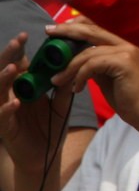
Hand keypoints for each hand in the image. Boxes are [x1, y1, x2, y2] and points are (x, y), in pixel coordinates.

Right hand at [0, 33, 75, 175]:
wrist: (44, 156)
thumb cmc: (50, 126)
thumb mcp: (62, 103)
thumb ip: (66, 85)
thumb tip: (78, 62)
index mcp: (23, 86)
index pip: (18, 63)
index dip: (20, 49)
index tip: (27, 34)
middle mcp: (10, 94)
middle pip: (4, 71)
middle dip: (9, 55)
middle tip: (18, 41)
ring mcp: (4, 110)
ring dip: (4, 78)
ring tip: (14, 68)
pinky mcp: (3, 128)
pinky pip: (1, 116)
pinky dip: (7, 108)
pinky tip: (15, 102)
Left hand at [51, 18, 138, 128]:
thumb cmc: (125, 96)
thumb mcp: (106, 75)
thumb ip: (94, 63)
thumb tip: (73, 57)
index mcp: (125, 43)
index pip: (98, 26)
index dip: (78, 24)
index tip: (59, 28)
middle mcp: (128, 42)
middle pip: (92, 30)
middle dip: (68, 30)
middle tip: (48, 31)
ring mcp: (127, 50)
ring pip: (88, 52)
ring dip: (68, 67)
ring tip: (57, 80)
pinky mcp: (124, 62)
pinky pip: (92, 64)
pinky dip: (80, 76)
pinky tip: (77, 88)